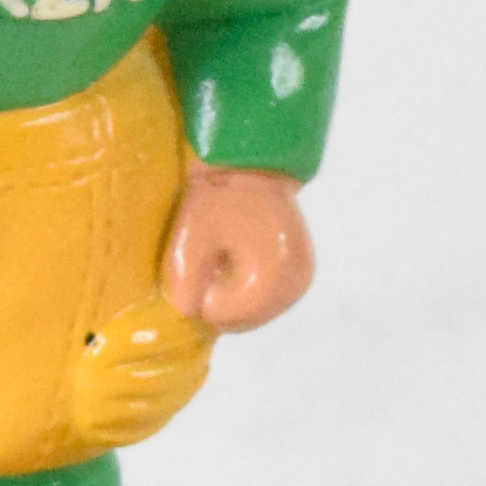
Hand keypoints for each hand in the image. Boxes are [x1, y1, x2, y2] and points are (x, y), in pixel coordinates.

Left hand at [160, 163, 312, 330]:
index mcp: (272, 277)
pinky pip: (268, 299)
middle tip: (203, 270)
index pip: (227, 317)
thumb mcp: (190, 239)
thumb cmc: (218, 198)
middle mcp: (295, 284)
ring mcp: (301, 279)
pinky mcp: (301, 272)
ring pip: (256, 312)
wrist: (253, 165)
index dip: (202, 299)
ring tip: (217, 264)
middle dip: (218, 304)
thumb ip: (185, 284)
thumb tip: (190, 313)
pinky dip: (247, 292)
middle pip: (244, 320)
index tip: (196, 269)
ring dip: (232, 300)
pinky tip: (233, 265)